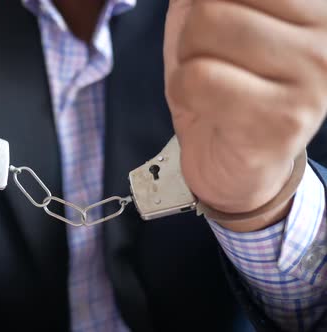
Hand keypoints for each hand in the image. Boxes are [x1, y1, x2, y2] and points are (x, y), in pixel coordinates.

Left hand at [164, 0, 326, 222]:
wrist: (235, 162)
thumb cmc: (224, 83)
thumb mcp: (218, 17)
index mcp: (312, 6)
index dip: (206, 6)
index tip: (219, 32)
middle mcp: (326, 32)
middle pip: (212, 4)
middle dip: (191, 36)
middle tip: (211, 65)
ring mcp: (314, 75)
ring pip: (203, 30)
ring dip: (186, 63)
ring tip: (210, 85)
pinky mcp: (284, 119)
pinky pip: (198, 78)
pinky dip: (183, 91)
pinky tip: (206, 107)